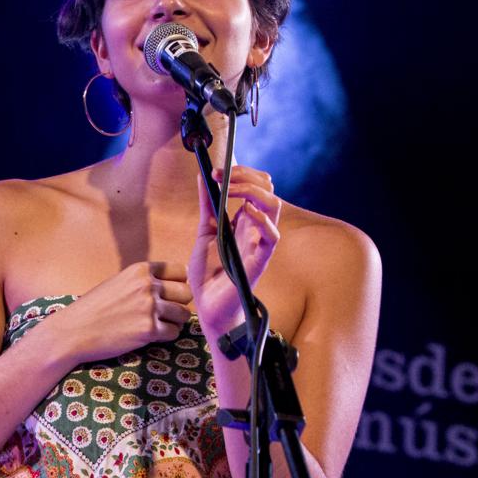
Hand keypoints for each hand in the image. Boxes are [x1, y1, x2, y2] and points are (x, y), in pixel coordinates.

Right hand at [47, 261, 192, 362]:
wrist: (73, 331)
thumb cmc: (93, 309)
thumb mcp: (118, 283)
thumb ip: (143, 281)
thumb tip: (172, 287)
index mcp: (140, 270)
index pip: (180, 271)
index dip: (177, 284)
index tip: (169, 294)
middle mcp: (147, 285)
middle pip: (186, 293)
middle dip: (179, 304)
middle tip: (165, 313)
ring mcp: (149, 307)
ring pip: (183, 314)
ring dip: (173, 321)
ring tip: (156, 325)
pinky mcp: (149, 329)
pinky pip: (174, 332)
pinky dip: (166, 336)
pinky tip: (150, 336)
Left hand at [188, 165, 281, 337]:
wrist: (207, 306)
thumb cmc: (209, 272)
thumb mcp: (204, 231)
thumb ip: (207, 204)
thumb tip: (203, 174)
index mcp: (244, 220)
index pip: (257, 186)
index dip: (242, 173)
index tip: (216, 172)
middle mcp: (255, 228)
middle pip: (268, 190)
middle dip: (247, 176)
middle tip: (221, 176)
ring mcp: (258, 243)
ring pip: (274, 206)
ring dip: (253, 191)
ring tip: (230, 189)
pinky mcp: (259, 261)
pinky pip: (272, 237)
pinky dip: (262, 220)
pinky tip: (245, 213)